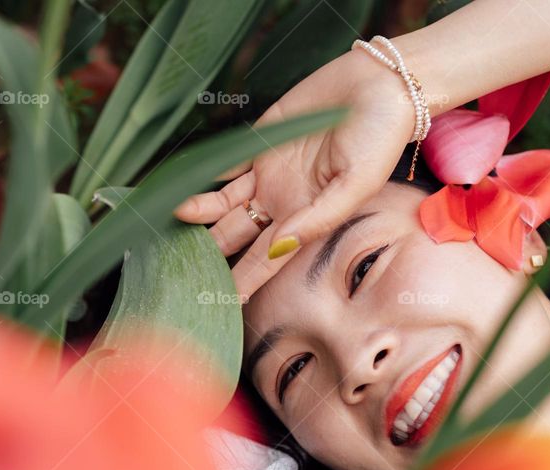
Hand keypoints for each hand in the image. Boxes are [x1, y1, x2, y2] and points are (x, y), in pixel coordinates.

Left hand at [174, 48, 415, 297]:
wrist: (378, 85)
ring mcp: (266, 173)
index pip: (264, 261)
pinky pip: (224, 165)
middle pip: (235, 237)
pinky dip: (201, 176)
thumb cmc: (379, 138)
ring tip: (170, 221)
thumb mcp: (357, 184)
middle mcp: (281, 202)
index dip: (241, 283)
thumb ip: (317, 219)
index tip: (217, 304)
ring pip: (222, 203)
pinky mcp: (258, 143)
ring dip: (198, 214)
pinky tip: (177, 186)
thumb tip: (278, 249)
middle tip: (178, 266)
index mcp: (304, 219)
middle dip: (208, 253)